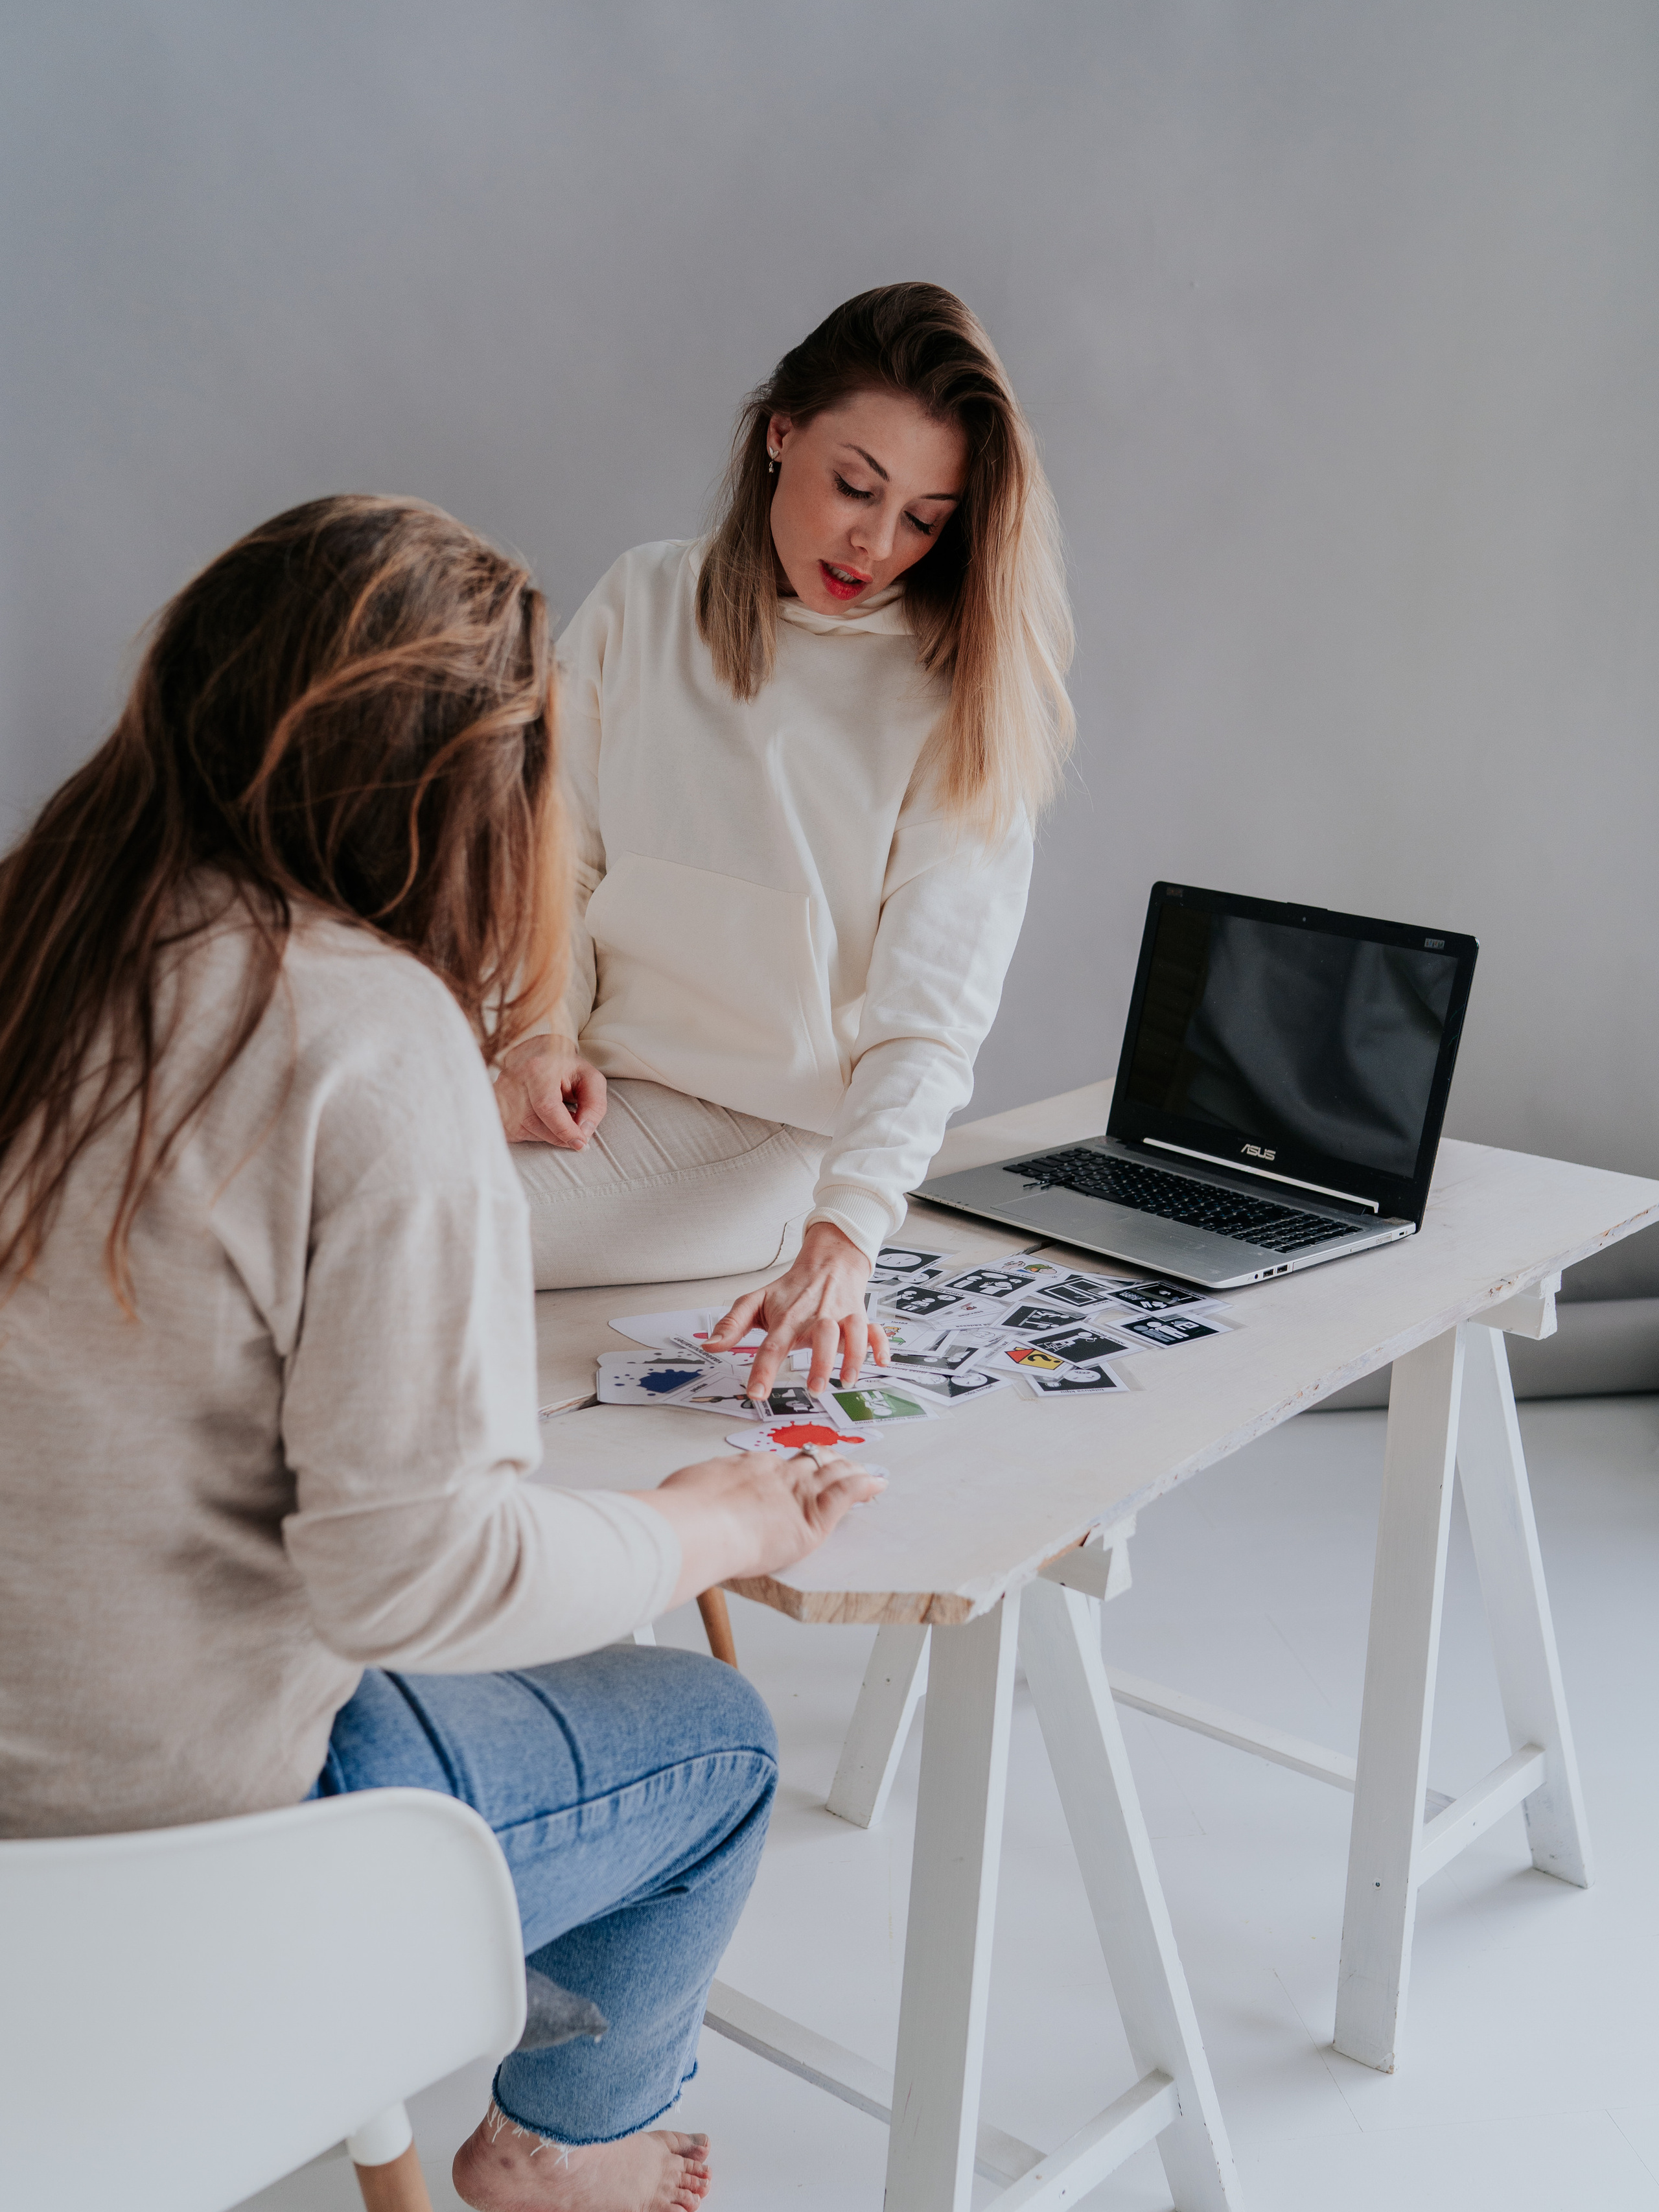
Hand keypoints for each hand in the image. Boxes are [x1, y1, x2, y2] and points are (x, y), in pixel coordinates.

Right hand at [495, 1034, 607, 1148]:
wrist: (535, 1052)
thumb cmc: (565, 1068)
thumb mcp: (590, 1079)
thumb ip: (594, 1105)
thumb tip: (583, 1133)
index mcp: (537, 1068)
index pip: (547, 1106)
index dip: (564, 1130)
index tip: (580, 1143)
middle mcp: (513, 1079)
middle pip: (535, 1122)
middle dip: (558, 1135)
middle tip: (574, 1133)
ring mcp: (499, 1092)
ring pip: (524, 1129)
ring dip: (547, 1133)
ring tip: (558, 1120)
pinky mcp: (495, 1104)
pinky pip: (513, 1131)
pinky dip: (532, 1132)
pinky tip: (541, 1120)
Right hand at [635, 1445, 885, 1608]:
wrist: (697, 1527)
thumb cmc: (682, 1513)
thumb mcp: (683, 1491)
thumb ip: (694, 1492)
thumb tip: (680, 1498)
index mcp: (746, 1468)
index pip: (775, 1466)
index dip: (788, 1469)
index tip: (791, 1472)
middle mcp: (775, 1474)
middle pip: (807, 1463)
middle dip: (823, 1464)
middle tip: (835, 1463)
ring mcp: (796, 1493)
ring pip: (831, 1474)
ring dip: (849, 1472)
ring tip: (862, 1473)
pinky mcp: (812, 1518)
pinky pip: (846, 1494)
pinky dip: (864, 1487)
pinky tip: (877, 1485)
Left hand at [705, 1221, 889, 1400]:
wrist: (827, 1260)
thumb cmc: (790, 1288)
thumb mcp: (756, 1300)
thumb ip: (732, 1324)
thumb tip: (709, 1346)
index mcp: (788, 1317)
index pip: (773, 1344)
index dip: (763, 1369)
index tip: (756, 1393)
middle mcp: (816, 1316)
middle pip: (820, 1335)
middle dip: (819, 1361)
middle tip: (814, 1389)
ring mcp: (840, 1315)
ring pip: (851, 1331)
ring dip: (852, 1355)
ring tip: (847, 1380)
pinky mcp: (859, 1316)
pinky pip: (875, 1330)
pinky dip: (881, 1345)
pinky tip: (882, 1362)